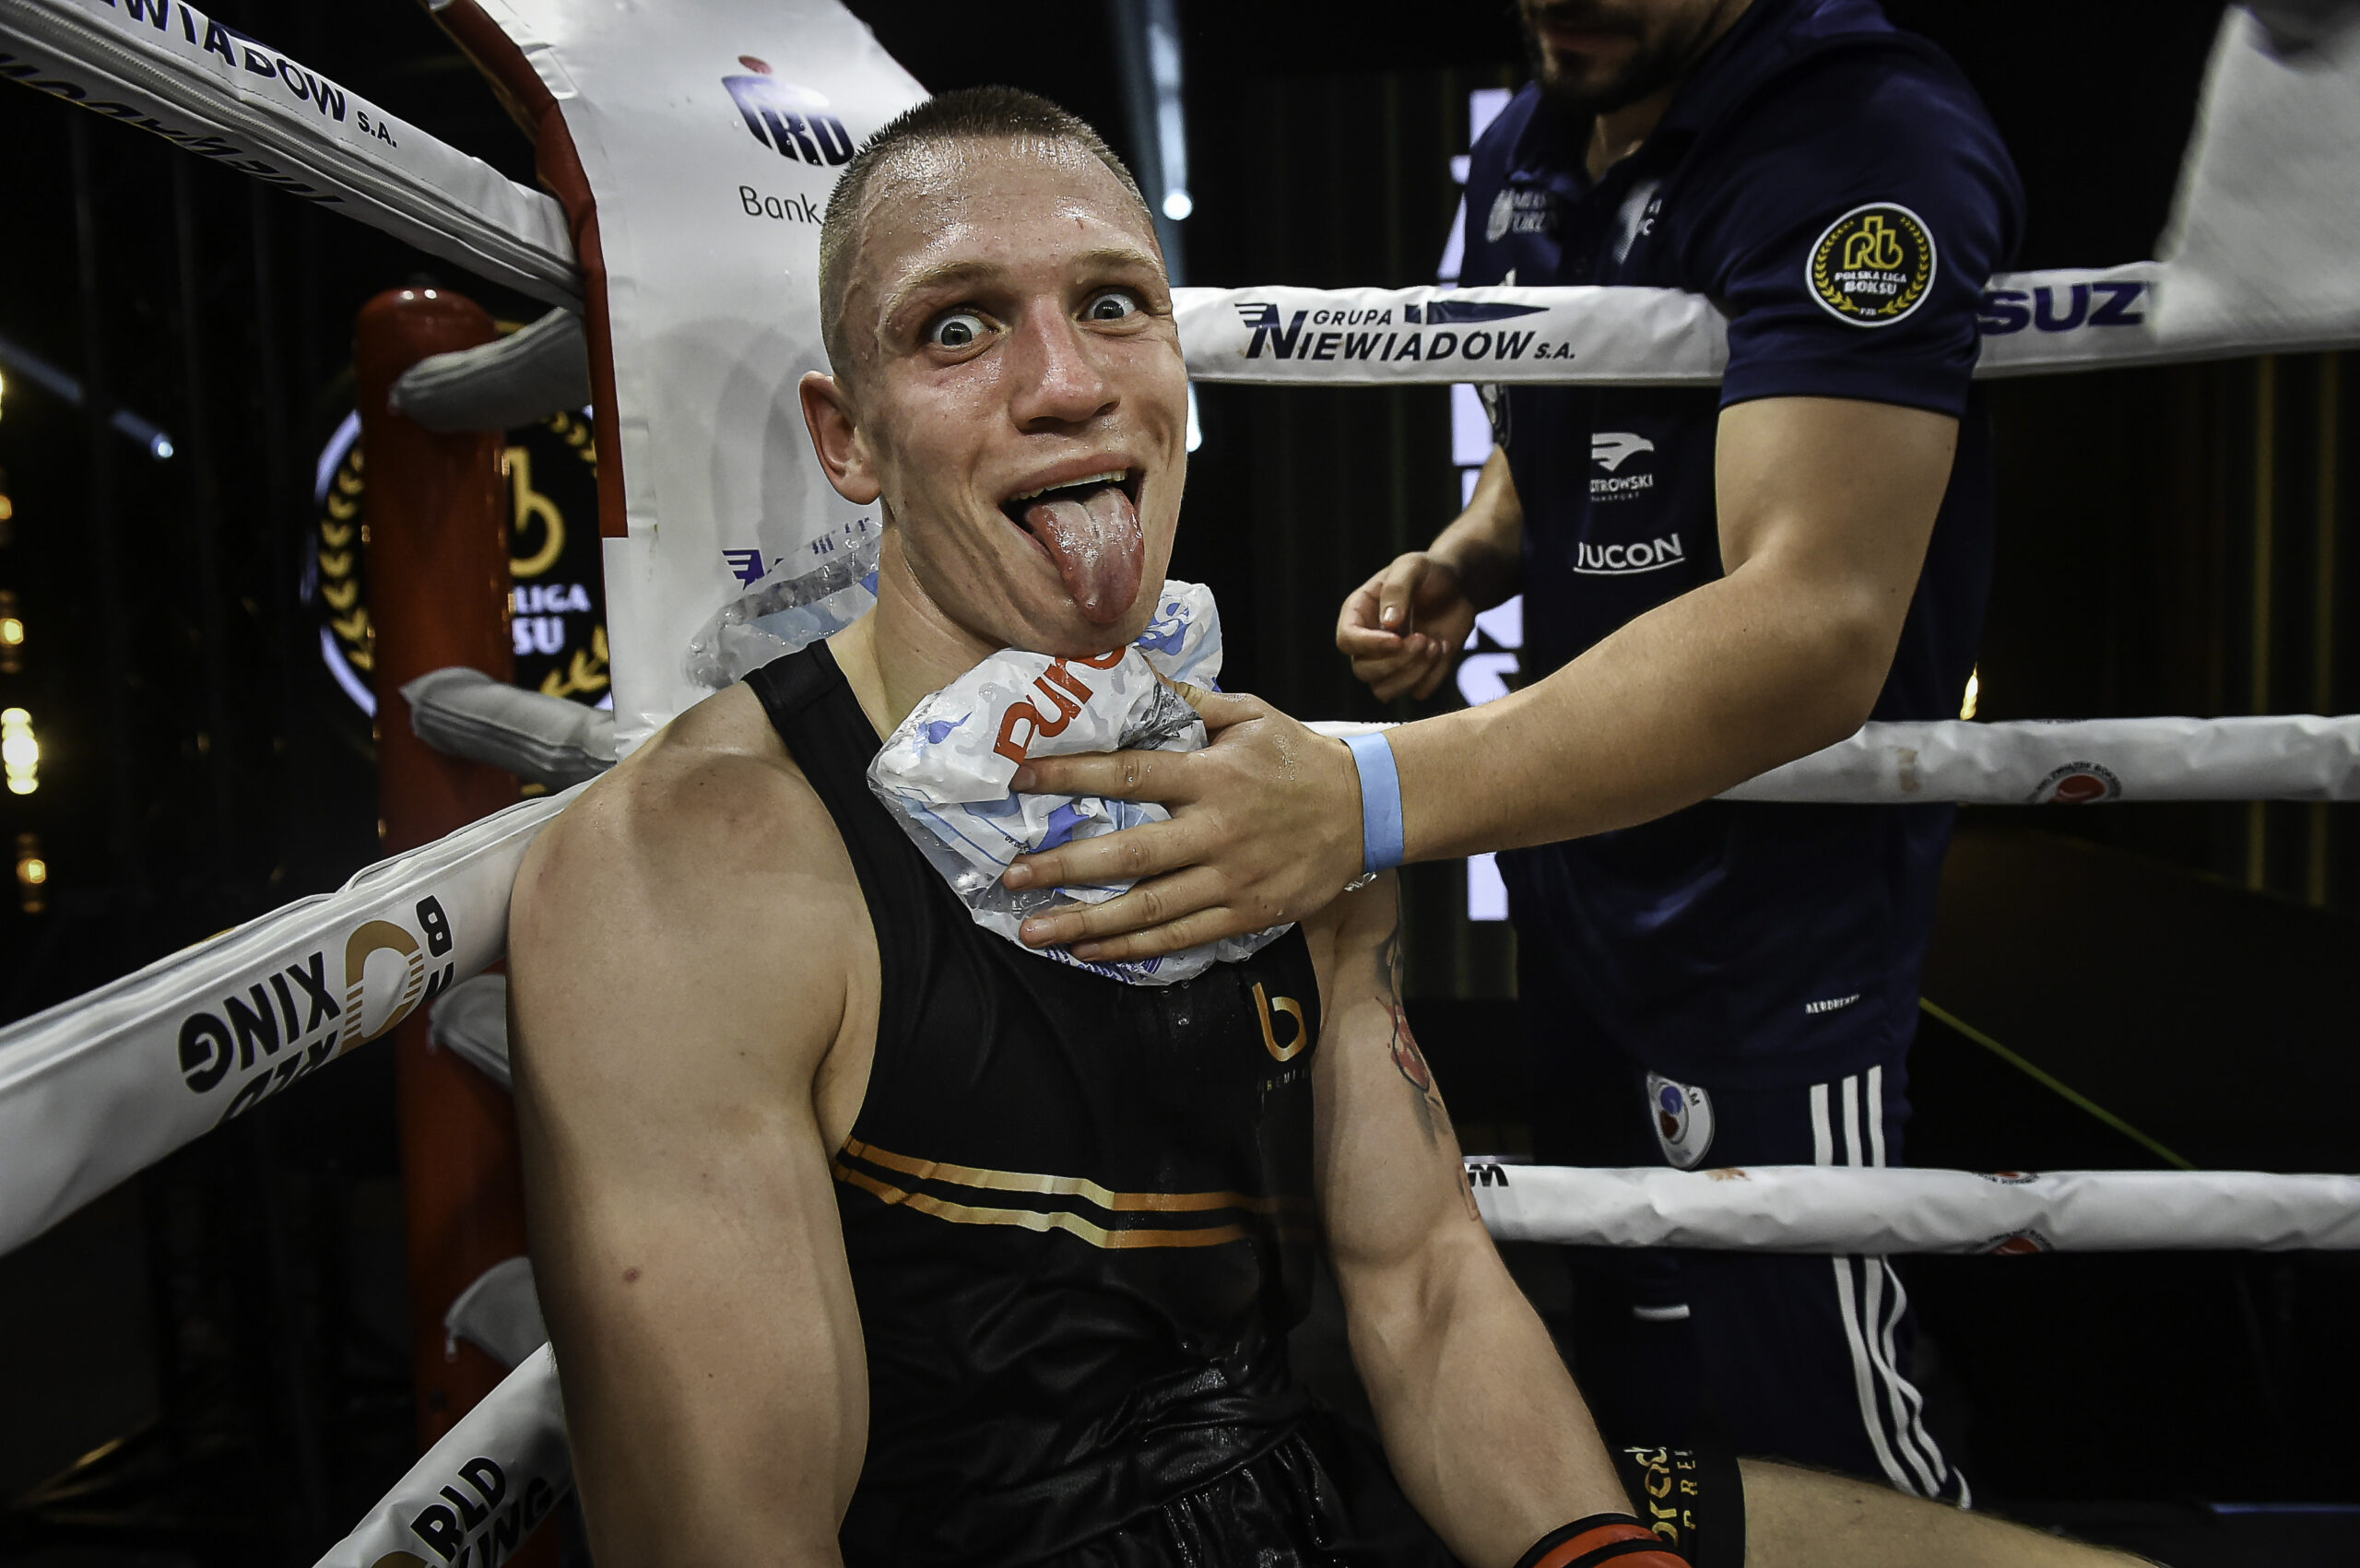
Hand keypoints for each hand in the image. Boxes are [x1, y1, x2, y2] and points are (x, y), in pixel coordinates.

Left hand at [998, 690, 1365, 961]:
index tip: (1020, 778)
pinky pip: (1181, 937)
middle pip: (1130, 853)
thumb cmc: (1300, 759)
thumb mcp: (1252, 716)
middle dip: (1065, 867)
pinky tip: (1092, 951)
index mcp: (1212, 775)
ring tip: (1036, 932)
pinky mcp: (1246, 912)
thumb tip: (1136, 675)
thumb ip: (1192, 704)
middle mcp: (1217, 830)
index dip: (1071, 775)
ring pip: (1150, 908)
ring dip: (1088, 923)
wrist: (1368, 810)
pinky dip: (1134, 948)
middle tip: (1011, 876)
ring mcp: (1232, 877)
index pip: (1129, 773)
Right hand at [1335, 552, 1477, 701]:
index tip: (1398, 638)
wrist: (1461, 586)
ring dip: (1413, 673)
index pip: (1347, 641)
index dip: (1369, 645)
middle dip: (1396, 661)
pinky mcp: (1415, 674)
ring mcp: (1391, 661)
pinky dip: (1434, 675)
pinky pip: (1417, 692)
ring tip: (1436, 645)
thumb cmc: (1431, 571)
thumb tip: (1388, 624)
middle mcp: (1369, 642)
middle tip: (1424, 639)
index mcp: (1359, 613)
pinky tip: (1445, 647)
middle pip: (1363, 671)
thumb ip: (1397, 590)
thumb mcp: (1412, 566)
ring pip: (1384, 690)